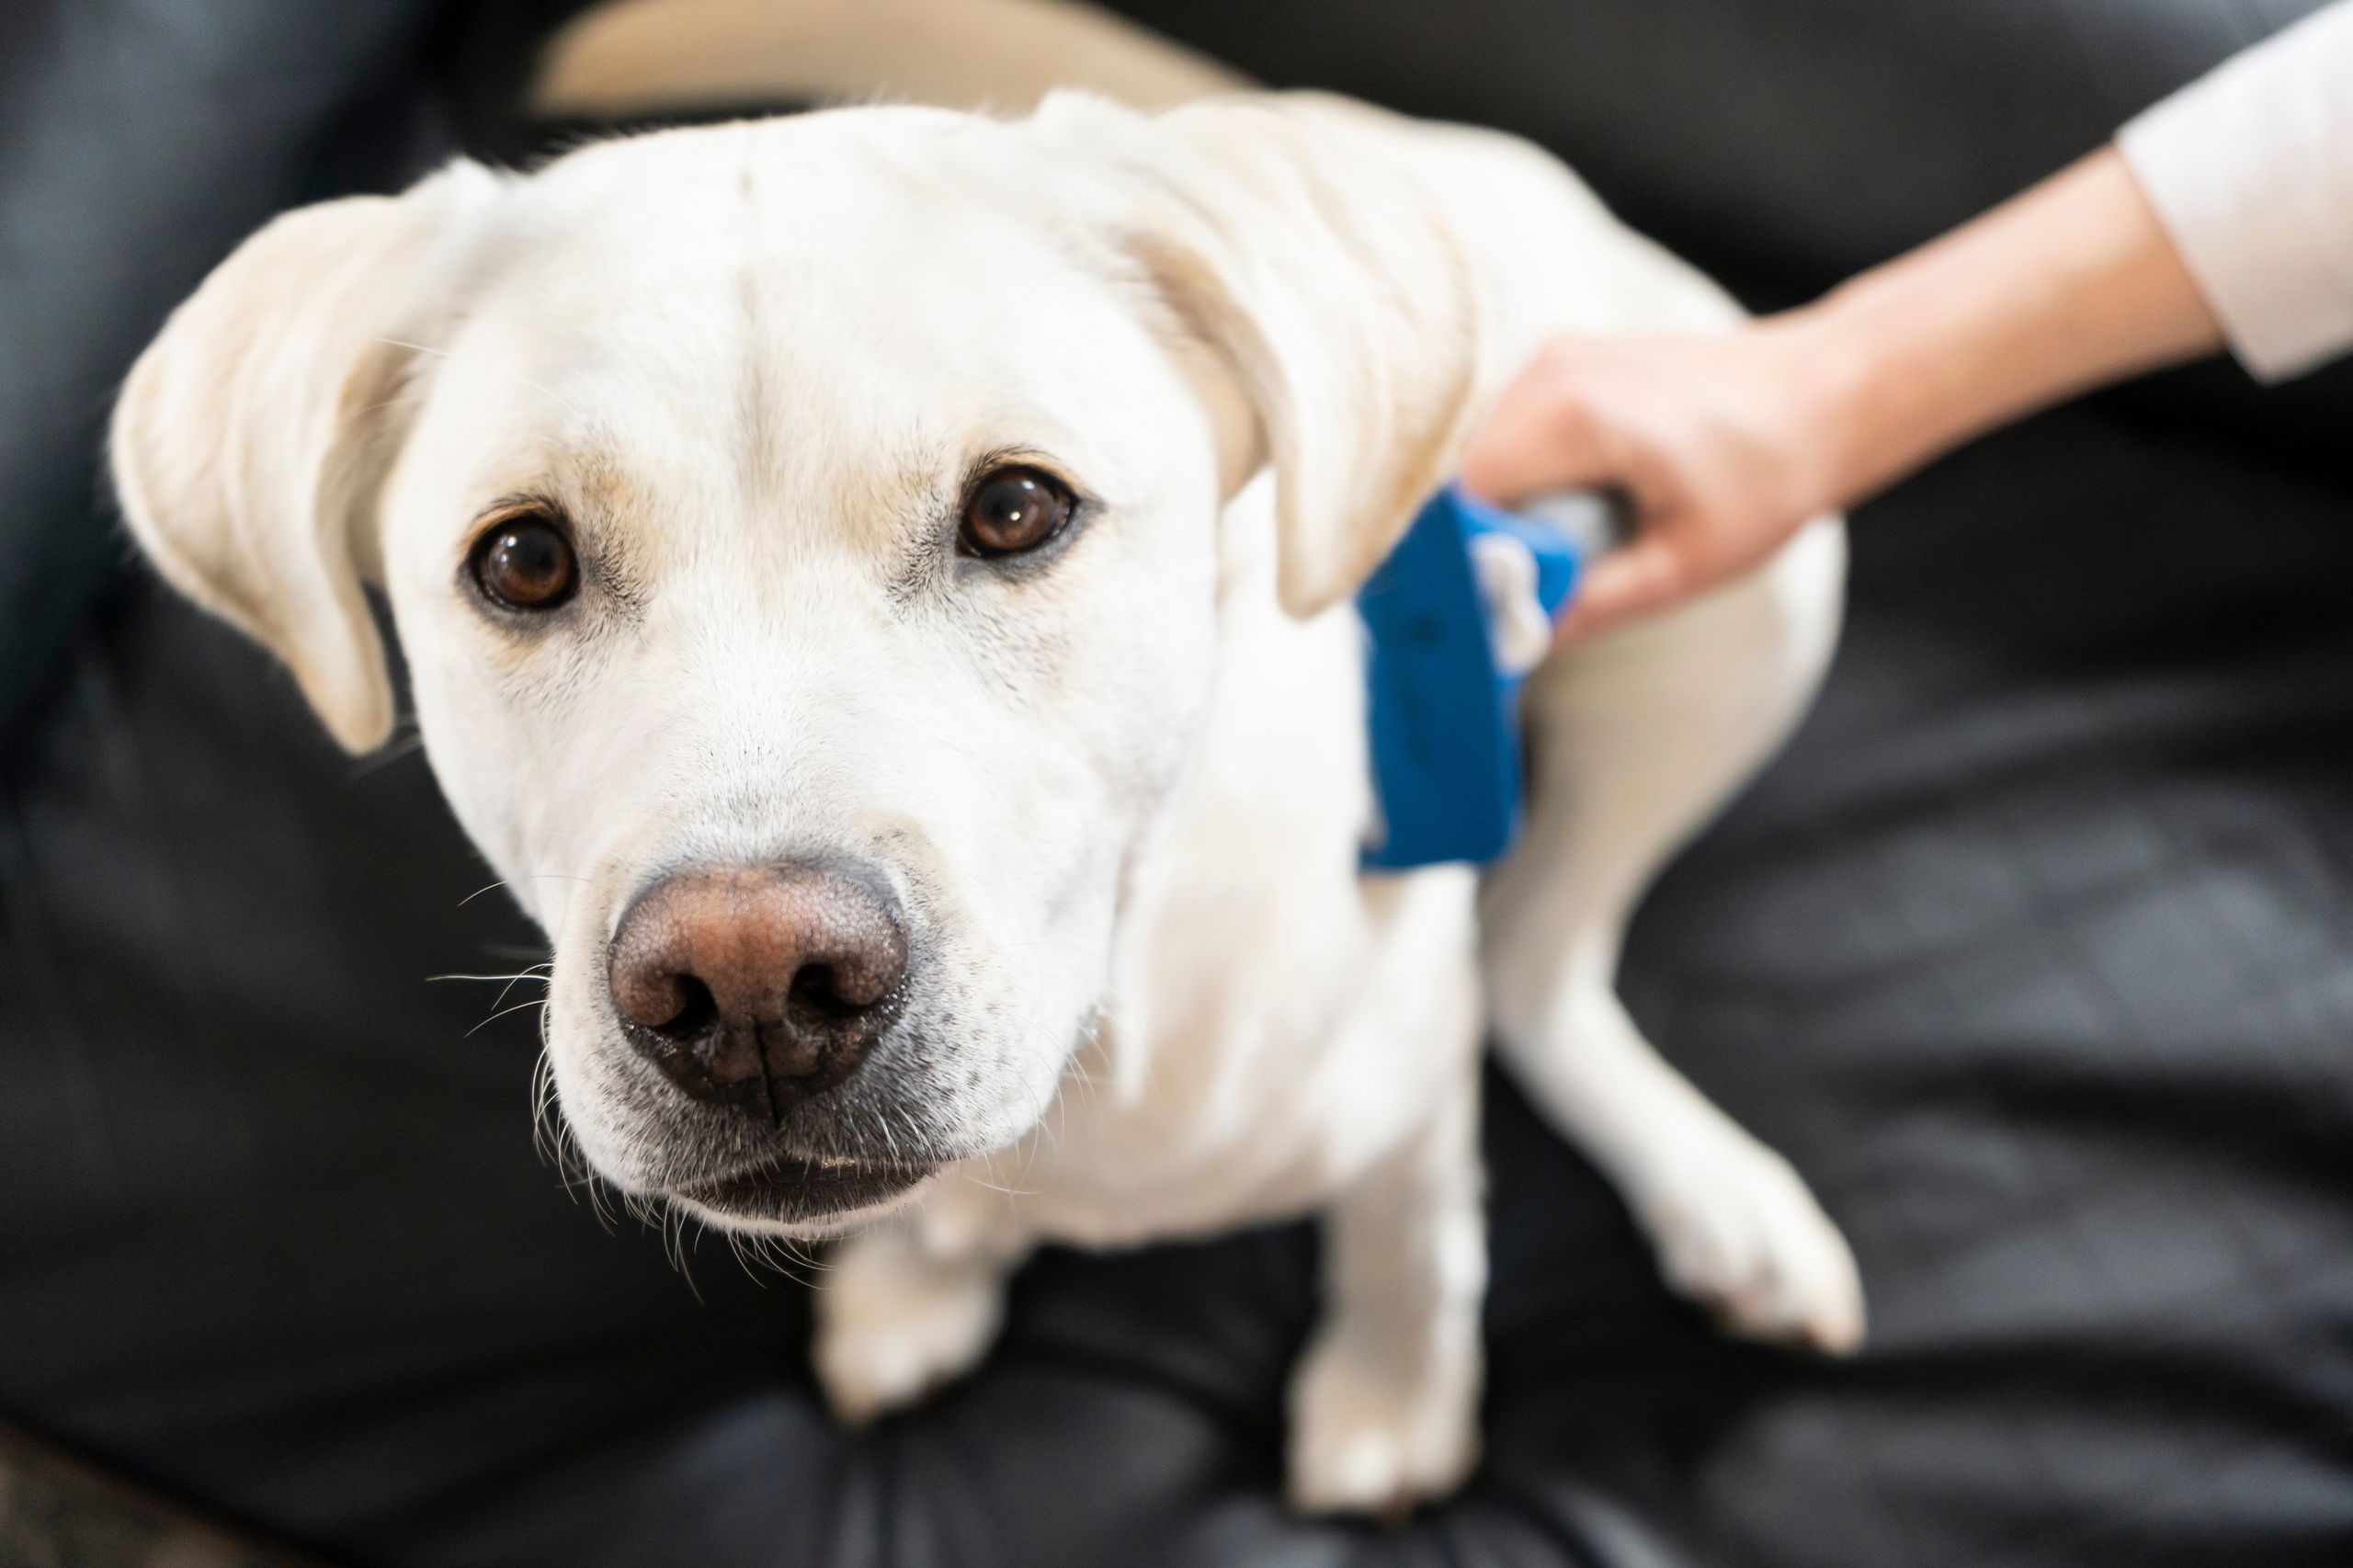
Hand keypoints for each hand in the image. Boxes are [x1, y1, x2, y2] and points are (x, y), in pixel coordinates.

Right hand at [1459, 323, 1842, 642]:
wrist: (1822, 394)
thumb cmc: (1768, 476)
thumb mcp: (1685, 565)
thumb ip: (1592, 603)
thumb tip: (1513, 640)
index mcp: (1578, 414)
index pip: (1467, 493)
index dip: (1462, 555)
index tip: (1481, 604)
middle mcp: (1554, 370)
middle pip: (1463, 469)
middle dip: (1479, 535)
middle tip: (1516, 589)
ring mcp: (1557, 355)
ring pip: (1479, 448)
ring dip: (1498, 505)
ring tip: (1552, 548)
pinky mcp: (1565, 359)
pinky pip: (1508, 428)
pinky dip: (1518, 475)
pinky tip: (1565, 507)